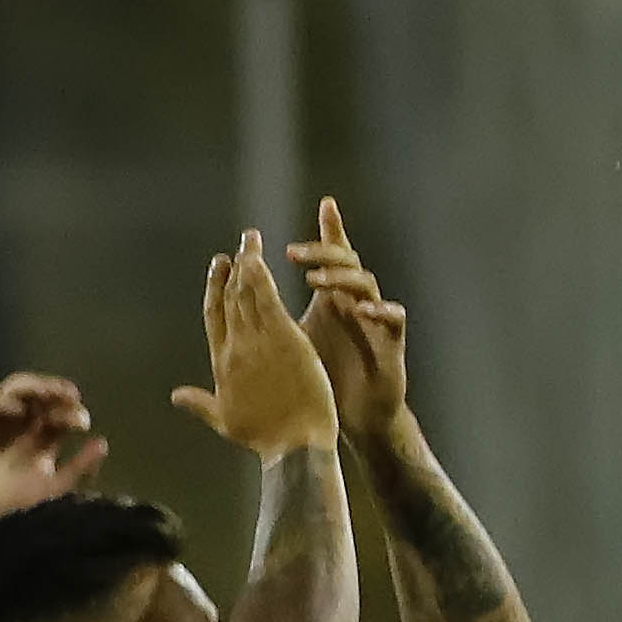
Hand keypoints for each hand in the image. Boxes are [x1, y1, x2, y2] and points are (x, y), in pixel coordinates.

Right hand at [0, 371, 106, 527]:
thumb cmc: (12, 505)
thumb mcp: (53, 489)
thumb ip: (78, 468)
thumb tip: (103, 443)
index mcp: (42, 438)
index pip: (60, 412)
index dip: (72, 410)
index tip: (82, 423)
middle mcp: (21, 425)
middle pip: (40, 394)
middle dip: (55, 388)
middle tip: (68, 394)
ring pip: (14, 388)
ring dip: (31, 384)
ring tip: (45, 392)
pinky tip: (16, 410)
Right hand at [175, 230, 338, 460]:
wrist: (293, 442)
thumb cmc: (263, 436)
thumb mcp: (224, 420)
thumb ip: (200, 403)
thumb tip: (176, 396)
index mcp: (221, 365)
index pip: (214, 318)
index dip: (214, 291)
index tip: (217, 269)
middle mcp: (233, 348)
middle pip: (227, 301)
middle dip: (229, 272)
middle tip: (232, 250)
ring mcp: (256, 341)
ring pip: (245, 294)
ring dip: (246, 264)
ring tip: (249, 242)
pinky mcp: (282, 337)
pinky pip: (266, 299)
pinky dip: (260, 277)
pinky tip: (258, 258)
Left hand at [283, 197, 410, 438]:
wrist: (350, 418)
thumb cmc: (321, 379)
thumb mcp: (288, 345)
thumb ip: (266, 320)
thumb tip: (227, 306)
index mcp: (330, 300)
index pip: (331, 258)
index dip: (331, 231)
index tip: (326, 203)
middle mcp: (353, 303)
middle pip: (344, 263)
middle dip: (321, 252)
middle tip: (290, 253)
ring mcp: (374, 320)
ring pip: (366, 285)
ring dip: (341, 279)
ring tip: (315, 280)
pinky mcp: (391, 344)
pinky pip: (393, 319)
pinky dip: (380, 311)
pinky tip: (362, 309)